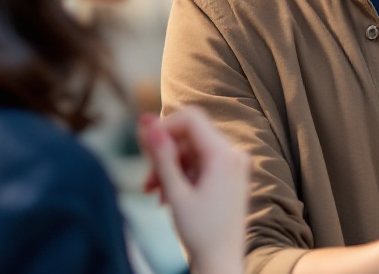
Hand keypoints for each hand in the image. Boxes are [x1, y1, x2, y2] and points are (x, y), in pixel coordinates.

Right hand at [138, 108, 247, 273]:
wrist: (221, 262)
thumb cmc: (201, 232)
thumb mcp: (176, 192)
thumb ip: (161, 155)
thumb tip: (147, 121)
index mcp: (225, 155)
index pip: (190, 118)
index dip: (164, 126)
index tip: (143, 145)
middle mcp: (234, 153)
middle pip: (190, 135)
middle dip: (165, 154)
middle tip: (147, 181)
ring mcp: (234, 164)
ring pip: (192, 150)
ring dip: (170, 167)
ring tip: (155, 193)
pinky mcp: (230, 174)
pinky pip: (200, 162)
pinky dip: (182, 174)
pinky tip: (168, 196)